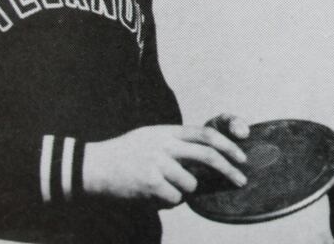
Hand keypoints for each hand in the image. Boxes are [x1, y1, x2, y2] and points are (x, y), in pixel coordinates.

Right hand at [82, 115, 249, 206]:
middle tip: (241, 181)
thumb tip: (208, 157)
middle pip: (207, 155)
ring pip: (190, 184)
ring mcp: (157, 162)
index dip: (228, 145)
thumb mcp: (151, 138)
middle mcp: (164, 144)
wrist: (92, 167)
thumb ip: (176, 143)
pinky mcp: (149, 182)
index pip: (206, 134)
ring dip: (182, 193)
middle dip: (229, 170)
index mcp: (167, 132)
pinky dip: (167, 202)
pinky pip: (174, 199)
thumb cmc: (124, 155)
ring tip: (161, 189)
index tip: (241, 157)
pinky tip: (151, 196)